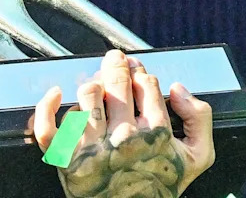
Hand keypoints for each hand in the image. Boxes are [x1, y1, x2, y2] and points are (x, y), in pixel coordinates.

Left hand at [34, 50, 214, 197]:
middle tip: (115, 60)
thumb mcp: (196, 158)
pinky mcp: (64, 157)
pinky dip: (46, 106)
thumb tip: (177, 88)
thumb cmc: (159, 184)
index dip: (141, 73)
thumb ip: (199, 119)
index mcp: (154, 134)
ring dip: (92, 85)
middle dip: (117, 67)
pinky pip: (46, 126)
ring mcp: (90, 147)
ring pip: (86, 95)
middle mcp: (122, 138)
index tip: (136, 71)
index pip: (145, 85)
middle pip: (116, 85)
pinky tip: (55, 93)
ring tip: (97, 87)